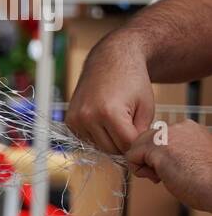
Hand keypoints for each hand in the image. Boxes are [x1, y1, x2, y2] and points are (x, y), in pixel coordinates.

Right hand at [66, 31, 154, 155]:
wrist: (110, 61)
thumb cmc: (133, 81)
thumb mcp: (146, 107)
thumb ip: (140, 133)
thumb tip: (133, 154)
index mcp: (108, 112)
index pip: (126, 146)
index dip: (139, 144)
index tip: (145, 137)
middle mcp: (87, 117)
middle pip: (111, 149)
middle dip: (125, 143)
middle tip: (133, 128)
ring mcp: (76, 119)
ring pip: (99, 146)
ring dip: (111, 140)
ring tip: (120, 122)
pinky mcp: (70, 120)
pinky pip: (87, 139)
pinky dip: (99, 135)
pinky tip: (106, 121)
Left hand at [126, 119, 211, 211]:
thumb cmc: (208, 181)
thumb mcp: (192, 157)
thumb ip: (176, 151)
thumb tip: (157, 157)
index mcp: (189, 129)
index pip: (158, 137)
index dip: (158, 156)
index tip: (172, 169)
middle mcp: (178, 127)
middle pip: (144, 139)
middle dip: (148, 158)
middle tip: (165, 175)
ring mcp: (167, 135)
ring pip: (136, 146)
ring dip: (144, 165)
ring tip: (163, 176)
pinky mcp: (156, 147)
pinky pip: (131, 157)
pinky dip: (139, 171)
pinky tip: (159, 177)